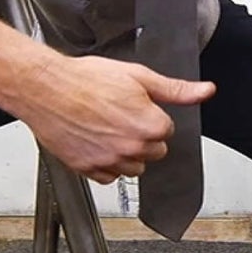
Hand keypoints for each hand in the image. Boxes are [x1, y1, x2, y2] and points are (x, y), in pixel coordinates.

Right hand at [14, 54, 215, 182]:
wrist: (45, 89)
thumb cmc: (85, 79)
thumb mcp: (138, 76)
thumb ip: (176, 90)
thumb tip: (205, 91)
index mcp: (149, 125)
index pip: (167, 131)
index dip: (151, 116)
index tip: (135, 106)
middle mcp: (132, 148)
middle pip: (154, 151)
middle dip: (142, 136)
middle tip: (119, 115)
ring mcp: (110, 161)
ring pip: (134, 167)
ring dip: (127, 152)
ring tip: (106, 128)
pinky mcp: (89, 170)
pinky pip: (109, 176)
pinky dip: (106, 163)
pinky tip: (95, 142)